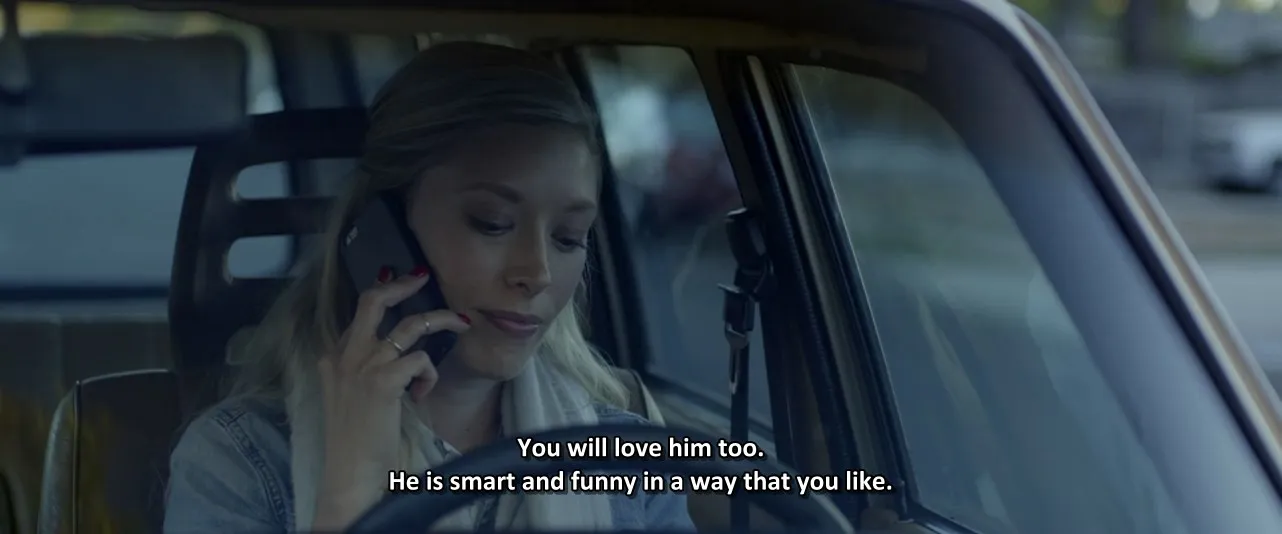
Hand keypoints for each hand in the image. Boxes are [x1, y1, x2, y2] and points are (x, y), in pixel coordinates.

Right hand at [311, 267, 470, 529]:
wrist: (349, 469)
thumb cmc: (356, 438)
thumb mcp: (350, 396)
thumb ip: (363, 371)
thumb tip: (398, 353)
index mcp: (333, 358)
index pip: (358, 313)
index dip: (381, 293)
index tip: (399, 280)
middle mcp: (345, 356)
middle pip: (373, 301)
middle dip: (401, 284)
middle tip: (422, 276)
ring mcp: (363, 366)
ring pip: (410, 325)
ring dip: (442, 320)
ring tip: (461, 322)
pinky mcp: (383, 382)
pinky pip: (421, 360)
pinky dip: (429, 374)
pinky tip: (423, 392)